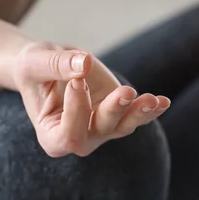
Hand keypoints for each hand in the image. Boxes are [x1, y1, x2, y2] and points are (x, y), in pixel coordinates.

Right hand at [13, 42, 169, 157]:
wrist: (49, 64)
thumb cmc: (35, 67)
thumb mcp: (36, 62)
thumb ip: (56, 64)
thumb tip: (85, 63)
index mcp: (51, 135)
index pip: (68, 135)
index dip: (76, 112)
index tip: (77, 82)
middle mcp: (79, 137)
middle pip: (101, 131)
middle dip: (115, 111)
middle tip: (126, 90)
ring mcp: (101, 127)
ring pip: (123, 126)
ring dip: (139, 113)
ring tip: (154, 100)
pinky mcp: (118, 113)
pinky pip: (136, 116)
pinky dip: (151, 109)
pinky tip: (163, 102)